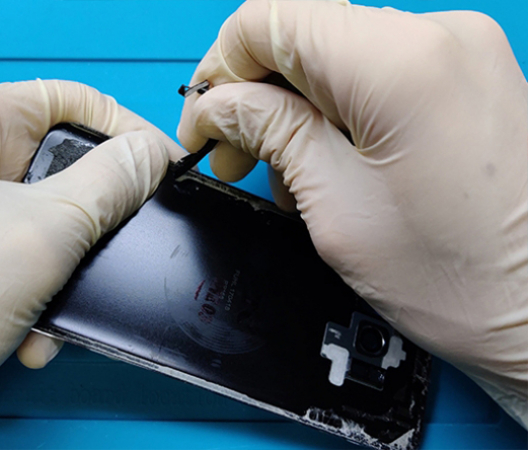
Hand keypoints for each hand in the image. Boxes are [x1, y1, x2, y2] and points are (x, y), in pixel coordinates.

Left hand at [0, 80, 183, 413]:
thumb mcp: (43, 235)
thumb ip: (111, 185)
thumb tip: (150, 156)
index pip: (74, 101)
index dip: (130, 133)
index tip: (167, 171)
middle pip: (66, 163)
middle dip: (94, 222)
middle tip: (117, 248)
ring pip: (51, 217)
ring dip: (68, 270)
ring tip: (62, 309)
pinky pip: (25, 250)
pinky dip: (39, 292)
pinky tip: (32, 331)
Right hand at [178, 0, 527, 425]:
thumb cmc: (458, 281)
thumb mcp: (336, 210)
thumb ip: (271, 136)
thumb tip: (220, 104)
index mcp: (400, 63)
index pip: (271, 19)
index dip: (222, 69)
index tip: (207, 122)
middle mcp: (440, 36)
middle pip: (306, 36)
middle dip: (259, 96)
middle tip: (237, 156)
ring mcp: (462, 52)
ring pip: (338, 59)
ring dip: (300, 112)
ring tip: (296, 180)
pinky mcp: (470, 76)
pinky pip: (378, 76)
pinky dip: (341, 115)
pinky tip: (336, 166)